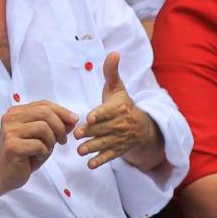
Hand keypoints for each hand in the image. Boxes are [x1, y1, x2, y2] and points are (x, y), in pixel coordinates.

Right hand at [0, 101, 78, 192]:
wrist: (4, 176)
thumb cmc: (24, 156)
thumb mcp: (43, 138)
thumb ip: (55, 127)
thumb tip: (73, 119)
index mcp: (16, 112)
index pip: (44, 104)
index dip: (62, 111)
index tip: (74, 120)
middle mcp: (10, 118)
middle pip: (45, 113)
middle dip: (60, 126)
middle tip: (63, 141)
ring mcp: (9, 131)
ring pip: (43, 127)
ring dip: (51, 141)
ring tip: (46, 150)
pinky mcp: (11, 146)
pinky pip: (38, 145)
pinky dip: (43, 152)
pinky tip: (37, 158)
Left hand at [74, 52, 161, 169]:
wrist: (140, 125)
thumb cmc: (122, 103)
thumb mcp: (117, 87)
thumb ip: (111, 71)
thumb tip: (113, 52)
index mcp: (119, 107)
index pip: (108, 111)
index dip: (98, 115)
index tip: (88, 118)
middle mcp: (121, 124)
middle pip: (104, 129)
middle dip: (90, 133)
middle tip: (76, 135)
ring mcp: (120, 138)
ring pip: (105, 143)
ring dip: (93, 148)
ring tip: (80, 151)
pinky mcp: (118, 150)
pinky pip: (110, 156)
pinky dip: (101, 161)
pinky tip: (90, 165)